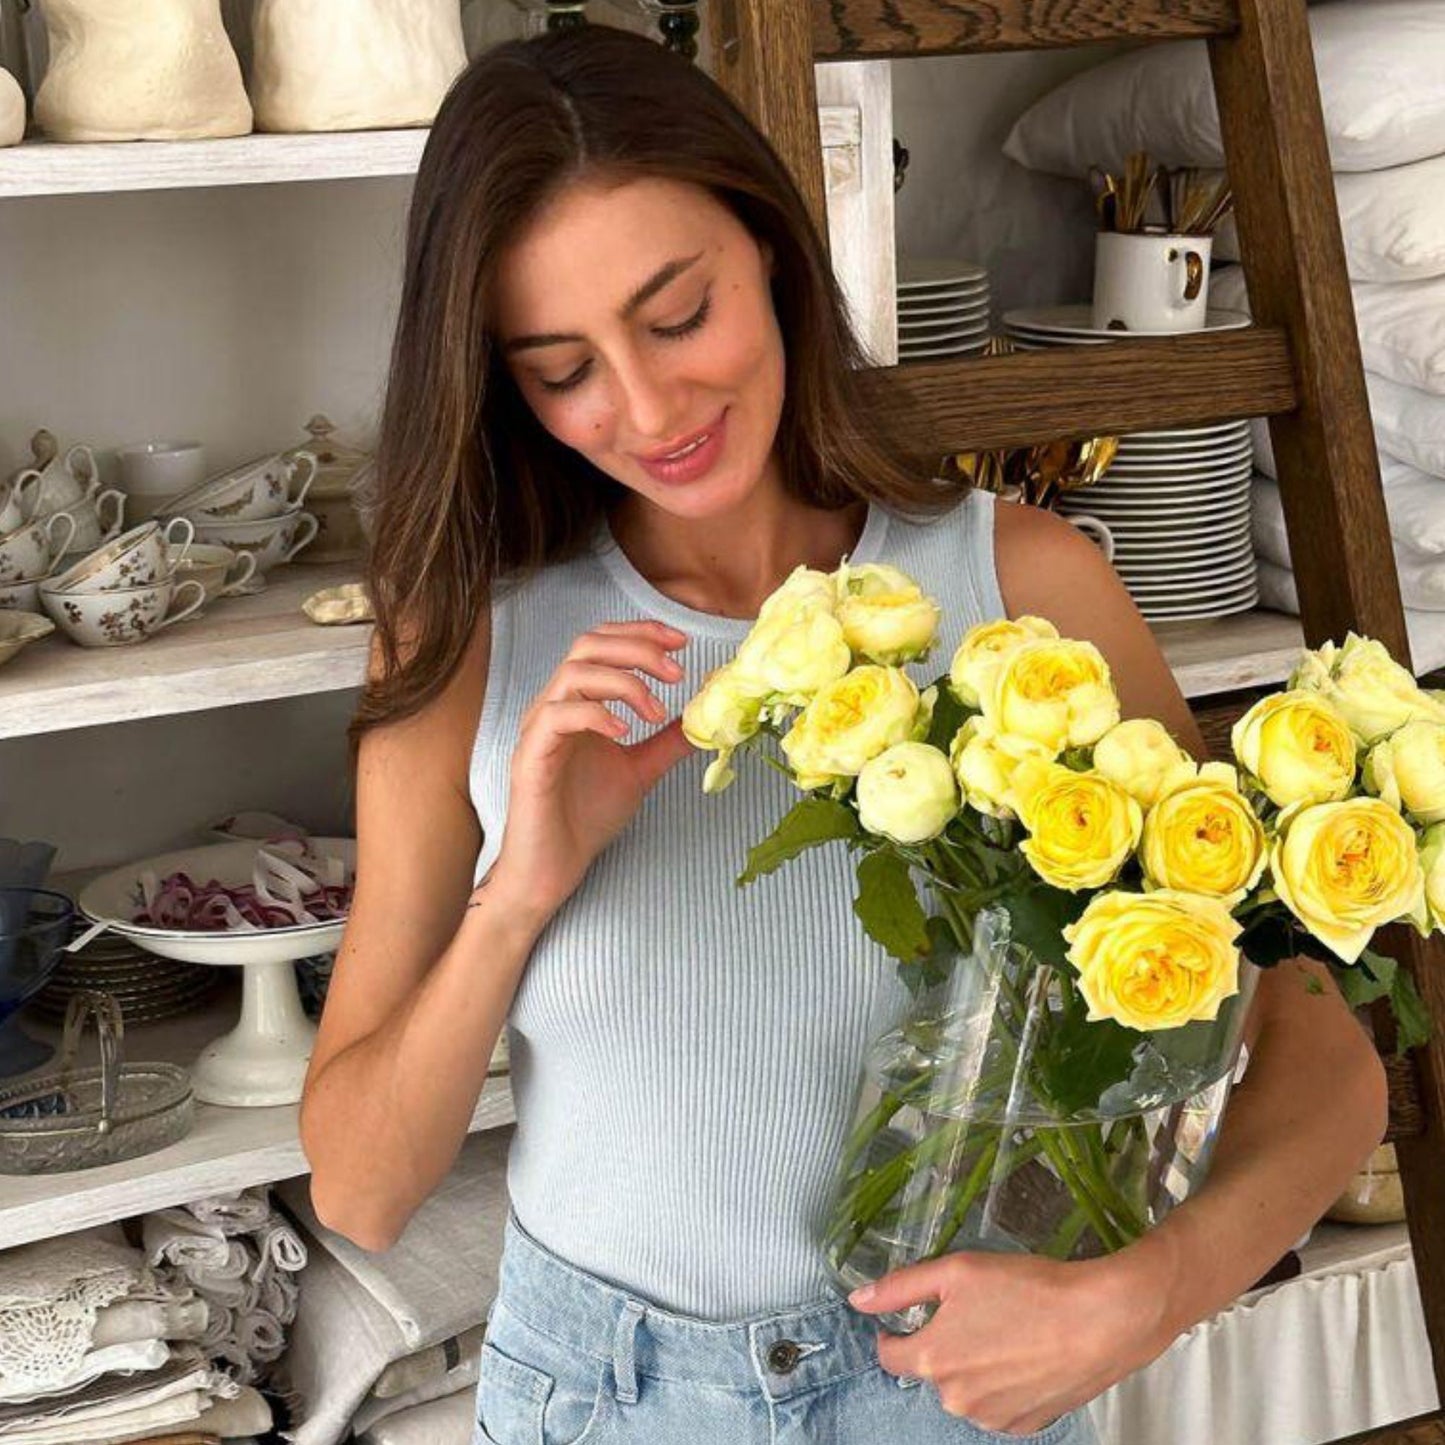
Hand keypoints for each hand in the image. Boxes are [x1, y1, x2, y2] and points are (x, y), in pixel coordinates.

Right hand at [491, 620, 694, 918]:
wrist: (555, 866)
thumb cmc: (586, 817)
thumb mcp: (640, 770)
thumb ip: (667, 742)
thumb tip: (703, 719)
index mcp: (577, 702)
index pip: (602, 643)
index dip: (641, 633)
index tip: (682, 643)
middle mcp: (554, 706)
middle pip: (588, 645)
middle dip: (638, 649)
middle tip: (677, 673)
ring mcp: (539, 728)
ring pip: (574, 674)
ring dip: (624, 682)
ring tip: (656, 710)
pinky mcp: (531, 756)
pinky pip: (557, 716)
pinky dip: (595, 714)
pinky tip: (625, 732)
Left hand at [850, 1247, 1175, 1436]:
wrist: (1099, 1321)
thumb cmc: (1026, 1289)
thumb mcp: (955, 1271)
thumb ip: (901, 1287)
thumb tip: (859, 1301)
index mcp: (932, 1359)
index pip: (890, 1355)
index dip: (893, 1332)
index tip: (907, 1317)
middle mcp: (955, 1399)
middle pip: (932, 1370)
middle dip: (943, 1344)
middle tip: (975, 1312)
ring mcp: (991, 1418)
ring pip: (965, 1388)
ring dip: (973, 1365)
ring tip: (1006, 1330)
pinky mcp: (1025, 1426)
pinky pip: (998, 1403)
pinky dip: (1003, 1382)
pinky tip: (1024, 1354)